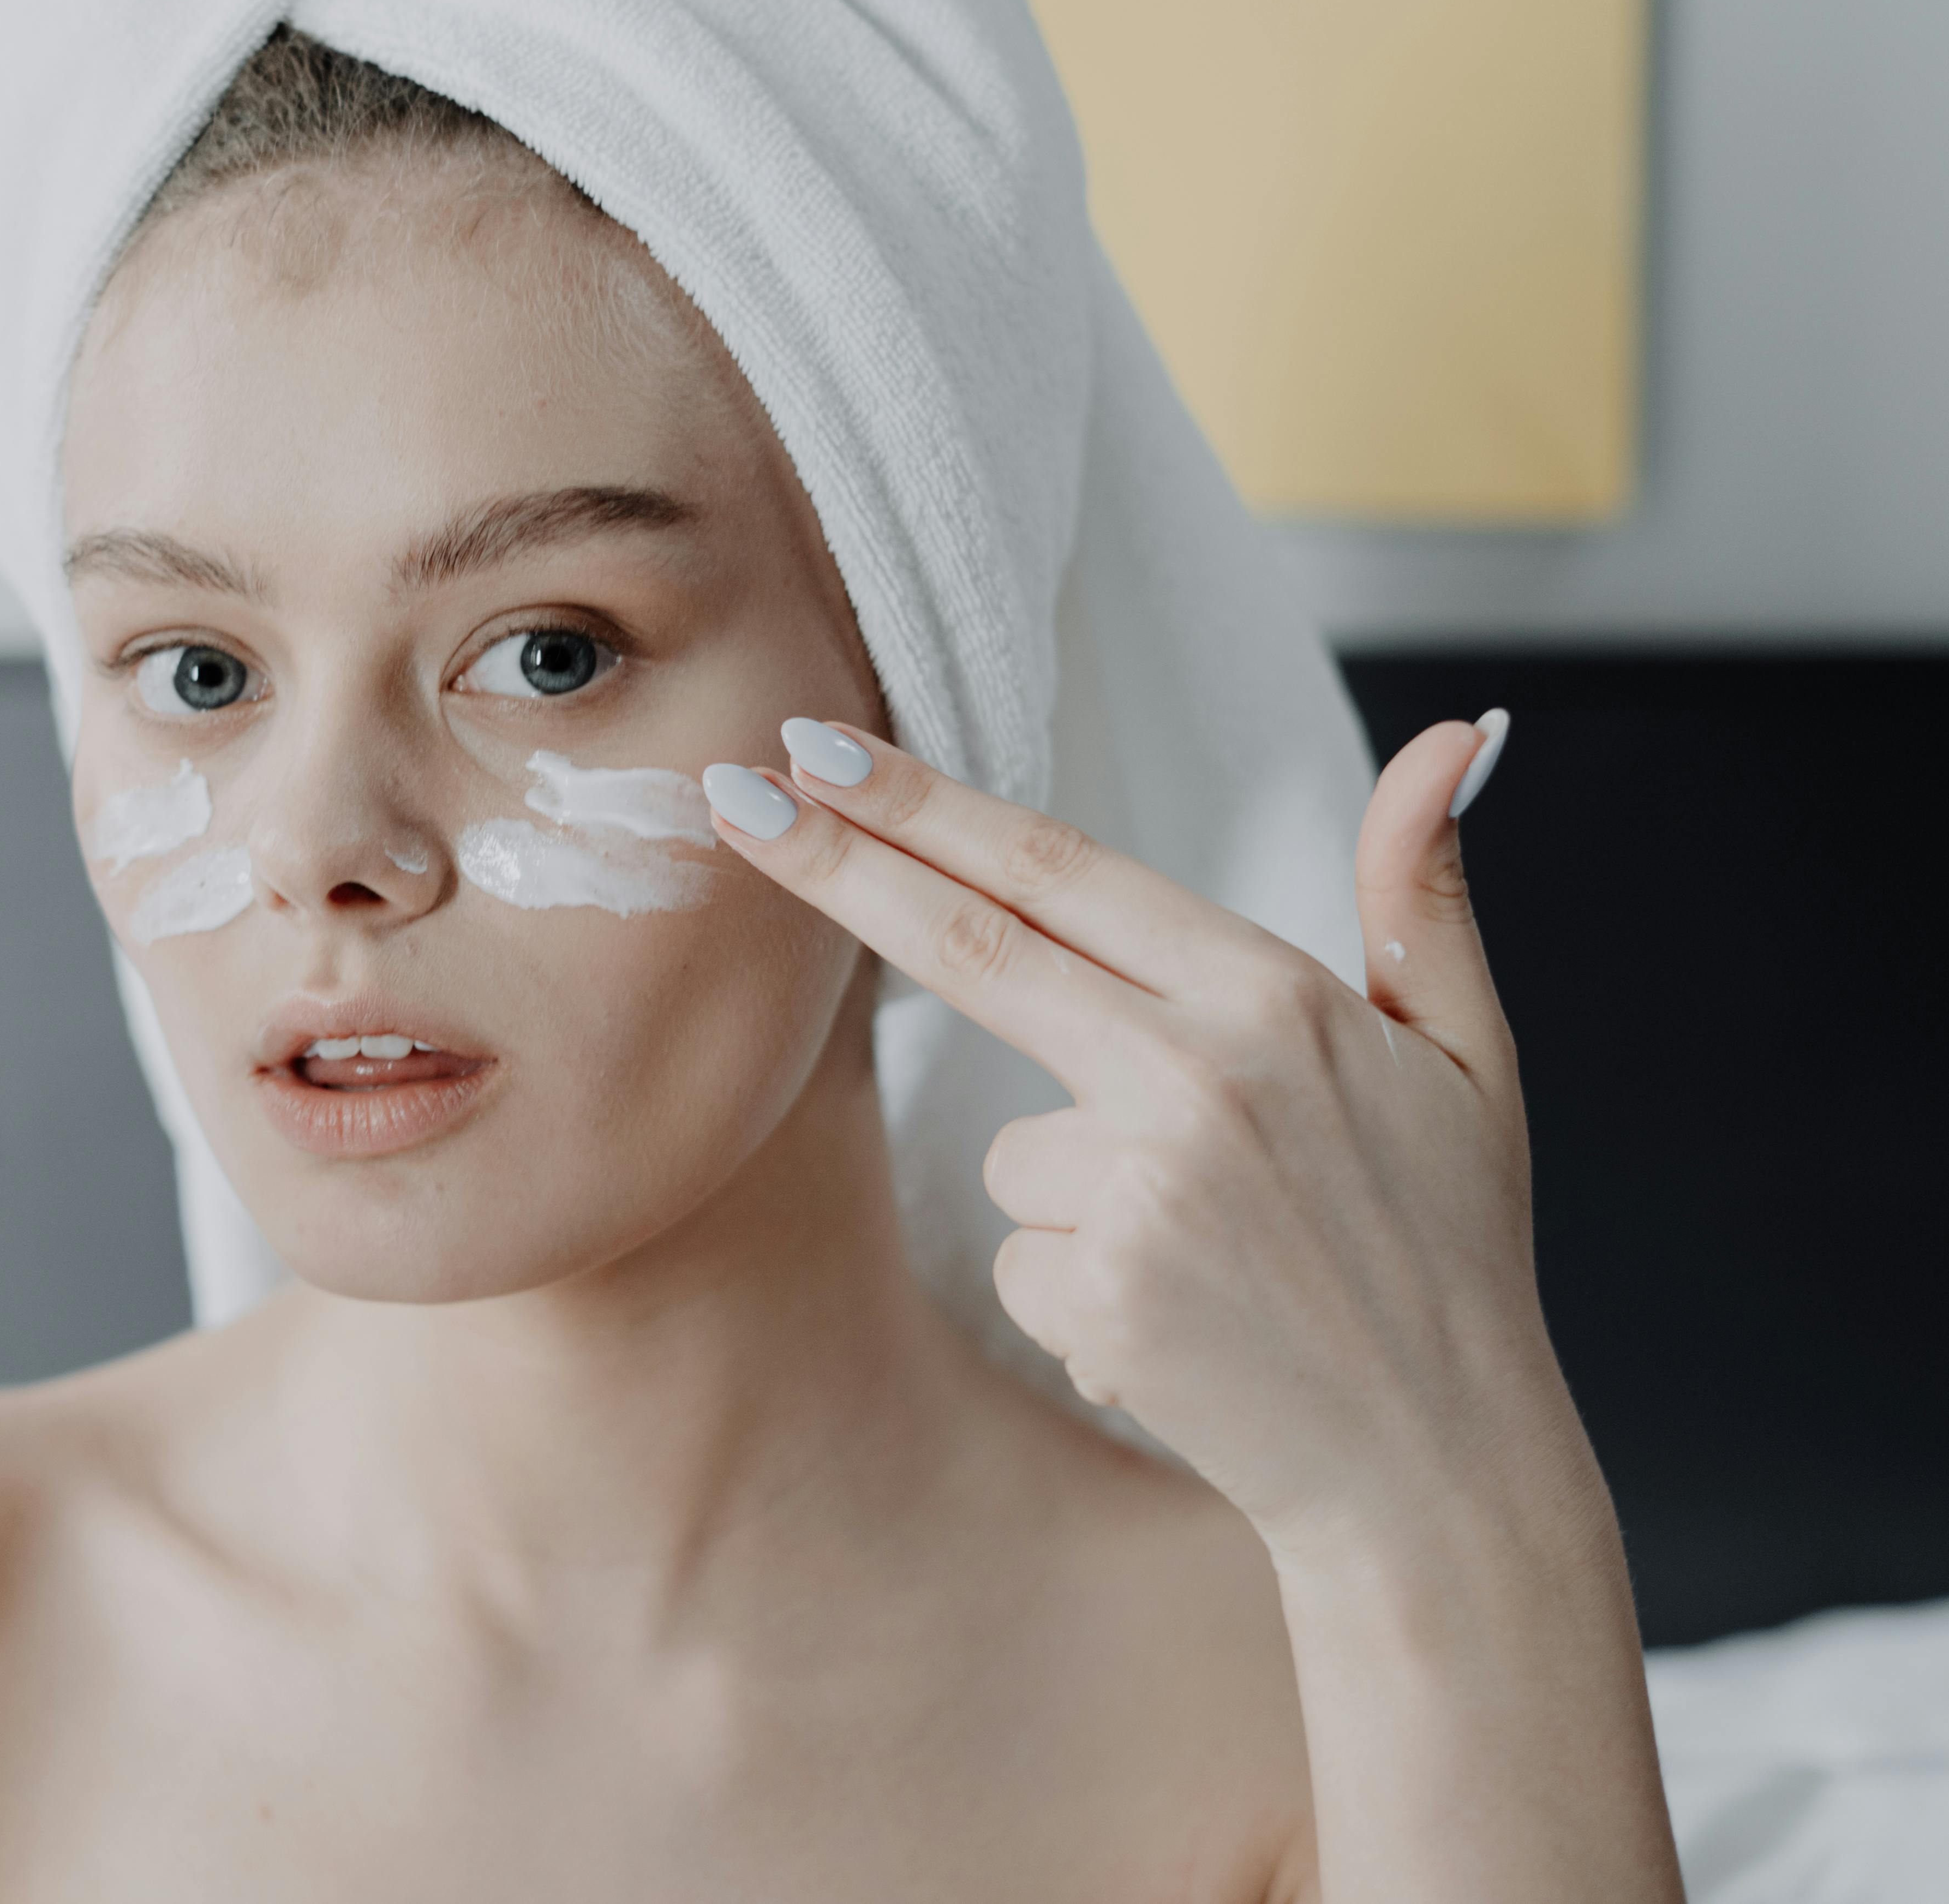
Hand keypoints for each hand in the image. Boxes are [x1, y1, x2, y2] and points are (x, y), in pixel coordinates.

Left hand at [702, 715, 1589, 1556]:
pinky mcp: (1098, 1295)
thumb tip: (1453, 734)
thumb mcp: (1470, 1055)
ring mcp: (1143, 1188)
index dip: (927, 805)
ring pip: (1010, 1152)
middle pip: (966, 944)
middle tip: (731, 794)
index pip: (1059, 870)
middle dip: (835, 862)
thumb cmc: (1443, 1253)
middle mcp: (1200, 1076)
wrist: (1439, 1467)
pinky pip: (1023, 1258)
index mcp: (1274, 999)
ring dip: (1071, 1200)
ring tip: (1203, 1259)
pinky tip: (1180, 1326)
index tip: (821, 747)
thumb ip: (1420, 893)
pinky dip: (1081, 1292)